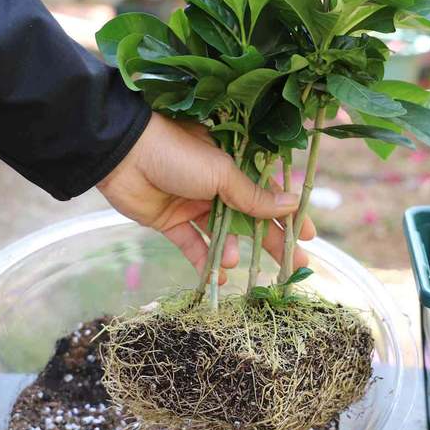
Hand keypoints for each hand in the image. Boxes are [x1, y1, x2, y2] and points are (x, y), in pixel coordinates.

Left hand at [97, 113, 315, 282]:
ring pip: (222, 235)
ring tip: (232, 259)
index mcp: (233, 166)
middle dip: (270, 242)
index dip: (288, 216)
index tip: (308, 236)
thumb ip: (253, 195)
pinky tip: (217, 276)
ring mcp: (194, 205)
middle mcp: (216, 186)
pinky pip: (193, 245)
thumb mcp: (221, 173)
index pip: (268, 193)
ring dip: (231, 250)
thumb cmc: (176, 153)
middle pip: (251, 219)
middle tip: (292, 266)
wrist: (121, 154)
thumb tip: (291, 207)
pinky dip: (204, 261)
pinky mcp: (171, 222)